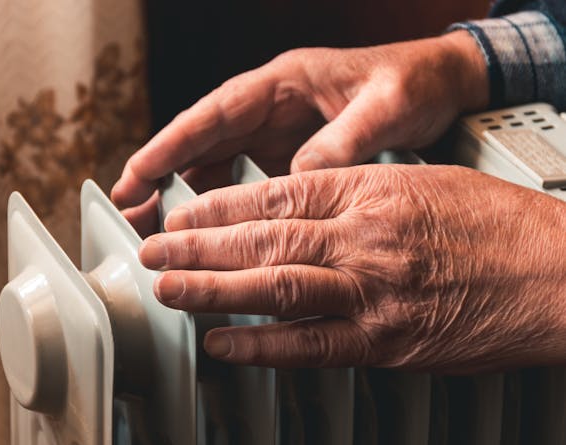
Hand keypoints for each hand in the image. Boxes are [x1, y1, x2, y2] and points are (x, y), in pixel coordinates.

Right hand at [112, 31, 487, 233]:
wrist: (442, 87)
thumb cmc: (413, 83)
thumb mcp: (385, 106)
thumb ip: (342, 141)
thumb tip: (301, 182)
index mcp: (283, 84)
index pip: (214, 114)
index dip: (171, 144)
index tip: (137, 173)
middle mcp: (271, 109)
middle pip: (202, 143)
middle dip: (161, 175)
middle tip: (128, 212)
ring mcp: (277, 135)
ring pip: (216, 166)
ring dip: (185, 197)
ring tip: (156, 231)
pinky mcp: (288, 158)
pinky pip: (243, 183)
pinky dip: (220, 207)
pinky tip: (207, 235)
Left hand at [138, 165, 565, 372]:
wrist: (558, 274)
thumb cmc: (495, 224)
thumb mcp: (419, 183)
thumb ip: (354, 195)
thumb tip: (296, 209)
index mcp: (371, 191)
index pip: (274, 194)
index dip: (218, 207)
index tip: (183, 213)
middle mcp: (364, 238)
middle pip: (262, 239)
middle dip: (198, 245)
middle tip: (156, 249)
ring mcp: (373, 291)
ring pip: (275, 287)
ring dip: (212, 290)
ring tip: (168, 289)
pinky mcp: (386, 342)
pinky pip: (310, 345)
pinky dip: (261, 347)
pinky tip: (223, 343)